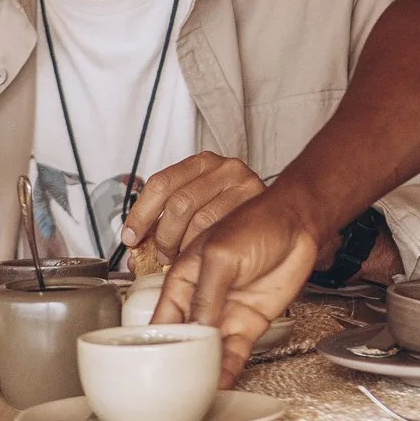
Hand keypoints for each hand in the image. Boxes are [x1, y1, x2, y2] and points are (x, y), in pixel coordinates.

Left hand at [120, 152, 267, 259]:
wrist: (287, 211)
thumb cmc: (235, 214)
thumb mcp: (197, 206)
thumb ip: (166, 223)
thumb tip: (135, 252)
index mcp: (201, 163)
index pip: (161, 183)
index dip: (141, 213)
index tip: (132, 236)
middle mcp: (223, 168)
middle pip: (179, 203)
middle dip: (164, 236)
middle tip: (163, 253)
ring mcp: (243, 183)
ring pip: (200, 220)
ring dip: (186, 247)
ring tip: (185, 257)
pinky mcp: (257, 202)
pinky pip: (222, 231)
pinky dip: (207, 249)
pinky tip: (204, 256)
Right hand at [153, 184, 322, 385]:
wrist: (298, 225)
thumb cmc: (257, 222)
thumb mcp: (221, 256)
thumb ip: (205, 296)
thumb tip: (194, 331)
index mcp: (184, 279)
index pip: (161, 318)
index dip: (154, 343)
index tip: (148, 367)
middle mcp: (201, 300)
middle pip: (183, 340)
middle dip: (177, 363)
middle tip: (171, 387)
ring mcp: (225, 314)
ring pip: (208, 351)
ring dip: (203, 370)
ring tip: (194, 392)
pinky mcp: (249, 323)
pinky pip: (234, 352)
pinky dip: (228, 369)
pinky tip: (222, 382)